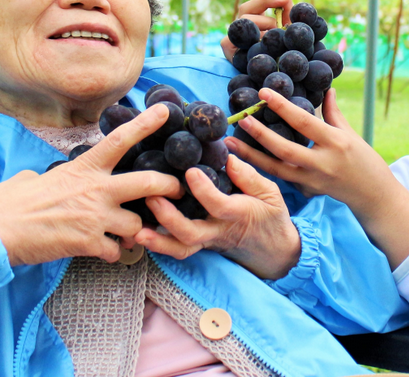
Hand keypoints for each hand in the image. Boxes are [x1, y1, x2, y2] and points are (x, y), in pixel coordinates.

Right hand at [0, 105, 182, 265]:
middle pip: (148, 183)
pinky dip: (113, 254)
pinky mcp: (88, 243)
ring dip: (134, 232)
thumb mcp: (34, 179)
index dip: (144, 124)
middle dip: (169, 187)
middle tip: (178, 190)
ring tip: (124, 235)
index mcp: (83, 169)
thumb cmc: (9, 203)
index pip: (119, 140)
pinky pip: (117, 251)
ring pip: (136, 225)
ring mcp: (94, 217)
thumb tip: (43, 178)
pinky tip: (104, 252)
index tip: (165, 112)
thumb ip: (52, 177)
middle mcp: (95, 190)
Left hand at [133, 155, 300, 279]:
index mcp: (239, 214)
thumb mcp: (270, 193)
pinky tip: (137, 233)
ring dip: (157, 240)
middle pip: (191, 234)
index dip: (204, 190)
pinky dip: (157, 244)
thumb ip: (249, 176)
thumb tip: (228, 157)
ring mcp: (207, 241)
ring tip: (136, 228)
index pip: (219, 205)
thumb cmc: (270, 216)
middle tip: (152, 198)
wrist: (272, 250)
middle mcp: (219, 231)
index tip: (191, 171)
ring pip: (180, 248)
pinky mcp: (198, 245)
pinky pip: (176, 249)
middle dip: (170, 219)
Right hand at [221, 0, 291, 58]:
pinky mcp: (228, 46)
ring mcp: (232, 35)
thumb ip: (286, 10)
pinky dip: (256, 37)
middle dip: (268, 0)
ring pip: (246, 20)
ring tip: (278, 29)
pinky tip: (266, 40)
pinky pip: (240, 36)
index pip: (259, 0)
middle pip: (248, 7)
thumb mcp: (283, 31)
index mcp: (253, 20)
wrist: (266, 83)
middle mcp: (241, 26)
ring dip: (266, 22)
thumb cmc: (276, 56)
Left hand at [225, 87, 408, 269]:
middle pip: (284, 148)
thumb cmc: (364, 160)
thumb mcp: (351, 134)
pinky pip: (280, 180)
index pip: (304, 122)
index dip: (283, 107)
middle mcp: (322, 163)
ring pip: (275, 169)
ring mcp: (312, 181)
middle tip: (240, 118)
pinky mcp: (306, 192)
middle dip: (259, 134)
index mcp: (336, 143)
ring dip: (250, 156)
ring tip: (229, 143)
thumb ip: (334, 113)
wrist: (373, 196)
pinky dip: (260, 171)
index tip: (264, 93)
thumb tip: (326, 88)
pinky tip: (241, 162)